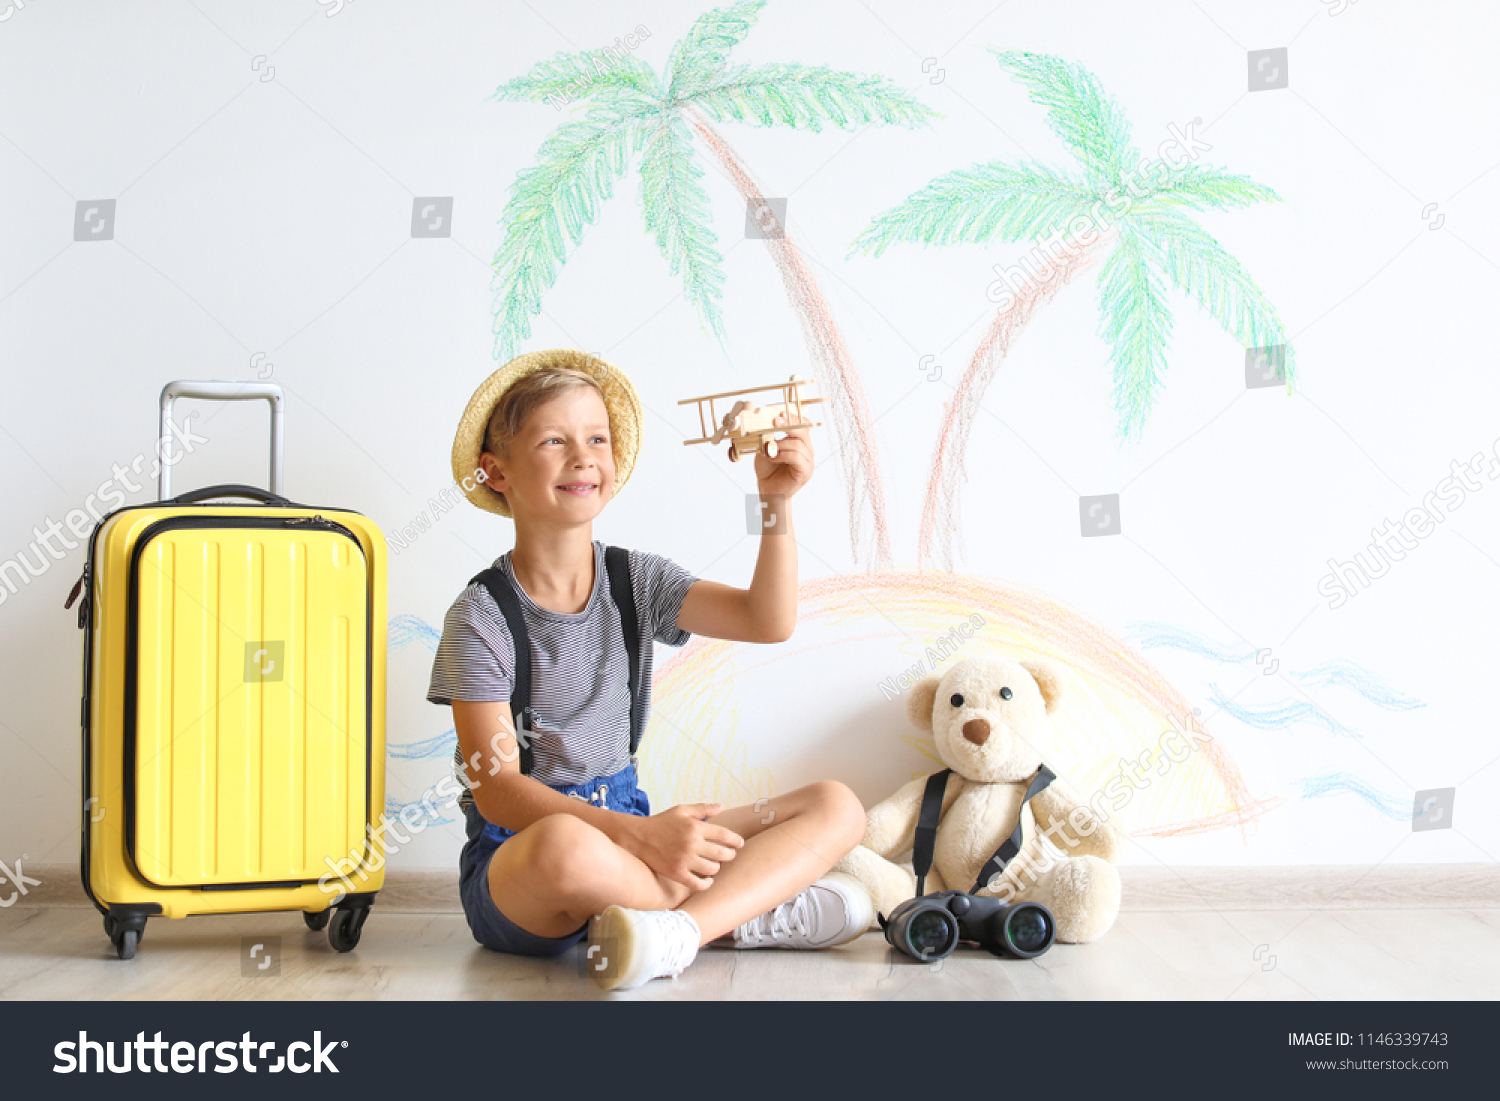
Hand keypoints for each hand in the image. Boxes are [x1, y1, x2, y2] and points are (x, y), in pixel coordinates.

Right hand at [625, 803, 744, 890]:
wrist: (639, 837)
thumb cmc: (662, 822)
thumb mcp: (682, 810)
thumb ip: (703, 809)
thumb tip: (721, 806)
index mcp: (695, 827)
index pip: (724, 835)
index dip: (735, 840)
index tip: (739, 843)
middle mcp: (692, 844)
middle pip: (722, 854)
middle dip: (729, 855)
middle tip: (729, 855)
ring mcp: (685, 860)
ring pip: (712, 869)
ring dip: (716, 868)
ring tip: (714, 865)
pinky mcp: (677, 873)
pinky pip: (698, 884)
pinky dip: (706, 884)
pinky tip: (707, 880)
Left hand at [753, 412, 813, 498]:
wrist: (769, 491)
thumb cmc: (768, 471)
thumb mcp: (764, 450)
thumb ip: (767, 438)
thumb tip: (765, 425)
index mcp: (800, 442)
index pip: (803, 424)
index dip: (792, 417)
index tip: (779, 413)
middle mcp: (807, 450)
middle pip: (803, 431)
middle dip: (789, 424)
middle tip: (775, 422)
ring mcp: (808, 461)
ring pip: (797, 444)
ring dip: (780, 444)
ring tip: (768, 450)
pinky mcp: (805, 471)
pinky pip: (796, 457)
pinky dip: (782, 454)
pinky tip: (773, 457)